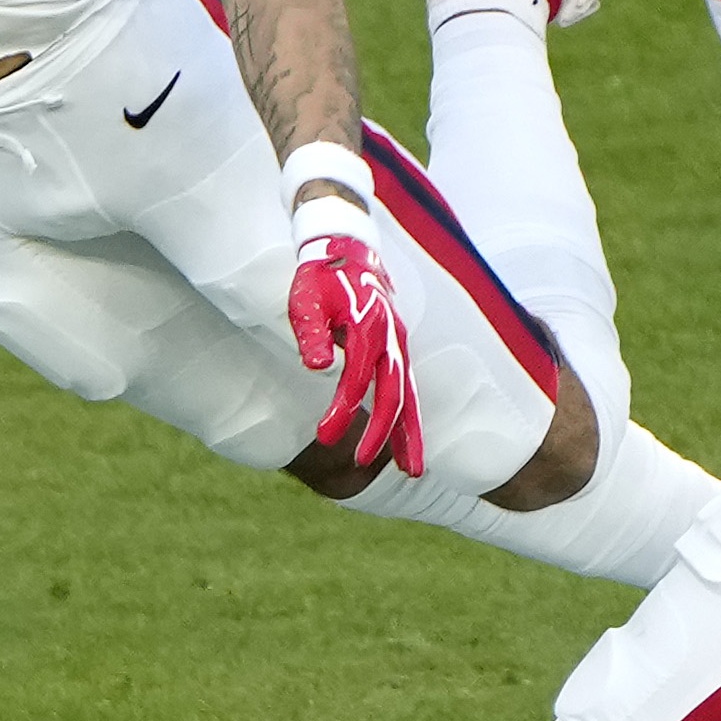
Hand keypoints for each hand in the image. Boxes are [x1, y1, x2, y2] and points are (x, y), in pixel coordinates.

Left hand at [286, 227, 429, 481]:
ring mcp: (399, 344)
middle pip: (393, 392)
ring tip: (414, 472)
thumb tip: (316, 367)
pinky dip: (409, 418)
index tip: (322, 436)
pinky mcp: (399, 350)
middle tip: (364, 462)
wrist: (348, 248)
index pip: (356, 377)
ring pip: (409, 395)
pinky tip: (406, 445)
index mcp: (367, 325)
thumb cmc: (321, 277)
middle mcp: (391, 337)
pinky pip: (408, 388)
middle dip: (382, 431)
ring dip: (410, 434)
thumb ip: (312, 333)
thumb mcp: (306, 299)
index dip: (341, 409)